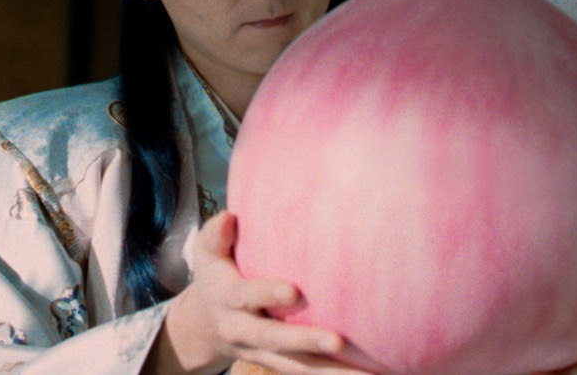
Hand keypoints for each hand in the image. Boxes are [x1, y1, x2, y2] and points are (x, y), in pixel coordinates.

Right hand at [146, 211, 368, 374]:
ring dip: (330, 372)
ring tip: (367, 374)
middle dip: (306, 341)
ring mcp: (262, 352)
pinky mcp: (279, 363)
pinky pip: (308, 373)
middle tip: (338, 341)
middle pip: (274, 339)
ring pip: (296, 366)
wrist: (204, 326)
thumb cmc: (217, 274)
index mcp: (227, 298)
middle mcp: (243, 331)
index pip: (246, 296)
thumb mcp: (207, 253)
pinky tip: (372, 374)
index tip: (293, 292)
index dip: (267, 294)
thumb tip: (229, 217)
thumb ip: (216, 235)